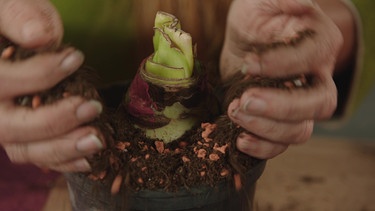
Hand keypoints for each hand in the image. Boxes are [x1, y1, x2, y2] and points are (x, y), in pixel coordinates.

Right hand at [0, 0, 103, 171]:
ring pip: (25, 150)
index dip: (40, 74)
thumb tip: (40, 37)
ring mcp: (6, 125)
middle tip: (92, 108)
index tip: (76, 58)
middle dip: (54, 121)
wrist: (17, 40)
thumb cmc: (15, 21)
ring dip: (64, 149)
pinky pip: (39, 157)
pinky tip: (90, 157)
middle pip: (11, 127)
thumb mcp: (11, 7)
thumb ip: (20, 16)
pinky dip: (65, 160)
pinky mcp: (25, 136)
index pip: (3, 82)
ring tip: (97, 140)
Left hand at [220, 0, 342, 158]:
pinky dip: (262, 148)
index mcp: (320, 43)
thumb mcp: (265, 0)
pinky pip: (280, 145)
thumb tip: (301, 5)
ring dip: (266, 128)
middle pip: (318, 104)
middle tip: (245, 100)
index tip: (248, 63)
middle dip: (280, 107)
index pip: (311, 59)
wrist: (246, 38)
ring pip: (300, 130)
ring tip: (234, 111)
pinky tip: (240, 138)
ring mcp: (299, 103)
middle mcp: (317, 77)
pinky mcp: (277, 120)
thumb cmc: (257, 15)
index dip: (281, 65)